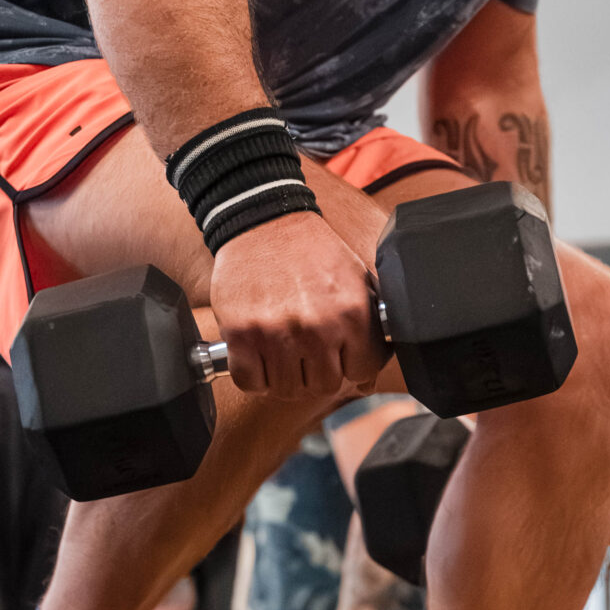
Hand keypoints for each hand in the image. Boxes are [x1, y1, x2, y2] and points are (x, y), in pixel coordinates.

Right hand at [209, 211, 386, 399]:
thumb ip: (368, 327)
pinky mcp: (241, 334)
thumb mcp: (354, 279)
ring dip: (284, 375)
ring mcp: (277, 333)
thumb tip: (366, 379)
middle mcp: (317, 326)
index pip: (363, 372)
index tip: (339, 356)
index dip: (351, 366)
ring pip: (287, 389)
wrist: (262, 219)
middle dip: (317, 371)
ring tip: (281, 349)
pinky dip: (253, 375)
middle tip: (306, 350)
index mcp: (352, 311)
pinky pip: (250, 382)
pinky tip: (258, 354)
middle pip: (324, 385)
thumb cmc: (310, 250)